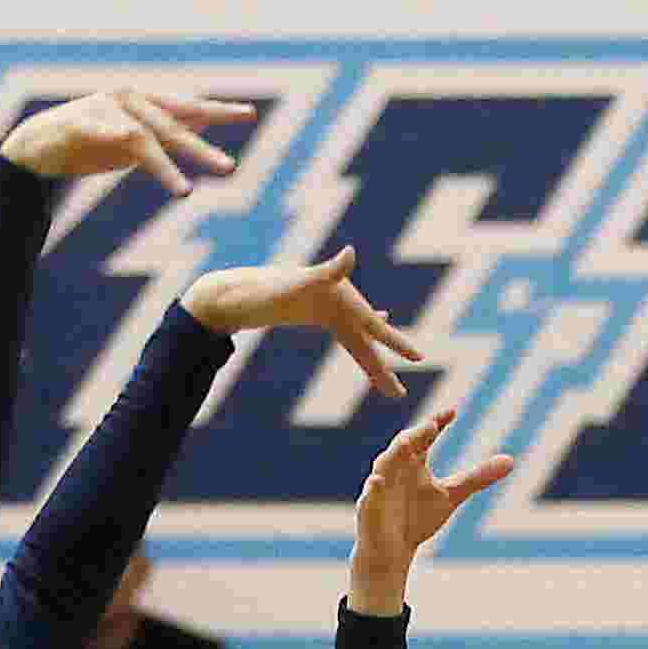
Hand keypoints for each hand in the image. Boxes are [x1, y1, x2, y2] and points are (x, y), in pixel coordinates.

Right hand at [0, 88, 254, 194]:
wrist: (36, 145)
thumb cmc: (88, 142)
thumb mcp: (133, 140)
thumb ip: (163, 131)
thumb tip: (198, 125)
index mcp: (142, 102)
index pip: (186, 107)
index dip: (216, 110)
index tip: (248, 113)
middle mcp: (127, 100)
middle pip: (172, 125)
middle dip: (201, 147)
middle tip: (229, 168)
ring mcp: (104, 110)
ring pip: (143, 138)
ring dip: (166, 166)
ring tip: (185, 193)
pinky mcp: (81, 125)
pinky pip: (107, 138)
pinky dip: (123, 145)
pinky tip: (135, 152)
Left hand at [182, 246, 426, 399]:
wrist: (228, 293)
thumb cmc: (259, 292)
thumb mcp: (294, 285)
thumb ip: (325, 272)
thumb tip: (349, 254)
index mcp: (338, 299)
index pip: (372, 326)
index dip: (396, 343)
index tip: (419, 357)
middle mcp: (336, 302)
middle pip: (366, 340)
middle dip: (382, 368)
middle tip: (399, 394)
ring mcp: (325, 307)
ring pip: (356, 339)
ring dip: (372, 359)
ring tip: (389, 382)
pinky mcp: (313, 312)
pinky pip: (343, 329)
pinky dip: (357, 334)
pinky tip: (362, 336)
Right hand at [348, 408, 516, 600]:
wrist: (393, 549)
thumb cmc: (418, 517)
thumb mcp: (453, 495)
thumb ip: (478, 477)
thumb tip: (510, 460)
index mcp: (413, 461)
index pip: (426, 437)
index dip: (437, 423)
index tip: (452, 411)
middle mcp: (395, 467)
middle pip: (405, 445)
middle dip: (418, 435)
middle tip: (433, 425)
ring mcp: (379, 486)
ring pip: (385, 464)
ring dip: (395, 453)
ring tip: (409, 442)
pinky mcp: (368, 506)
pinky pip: (369, 494)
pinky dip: (373, 487)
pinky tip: (377, 481)